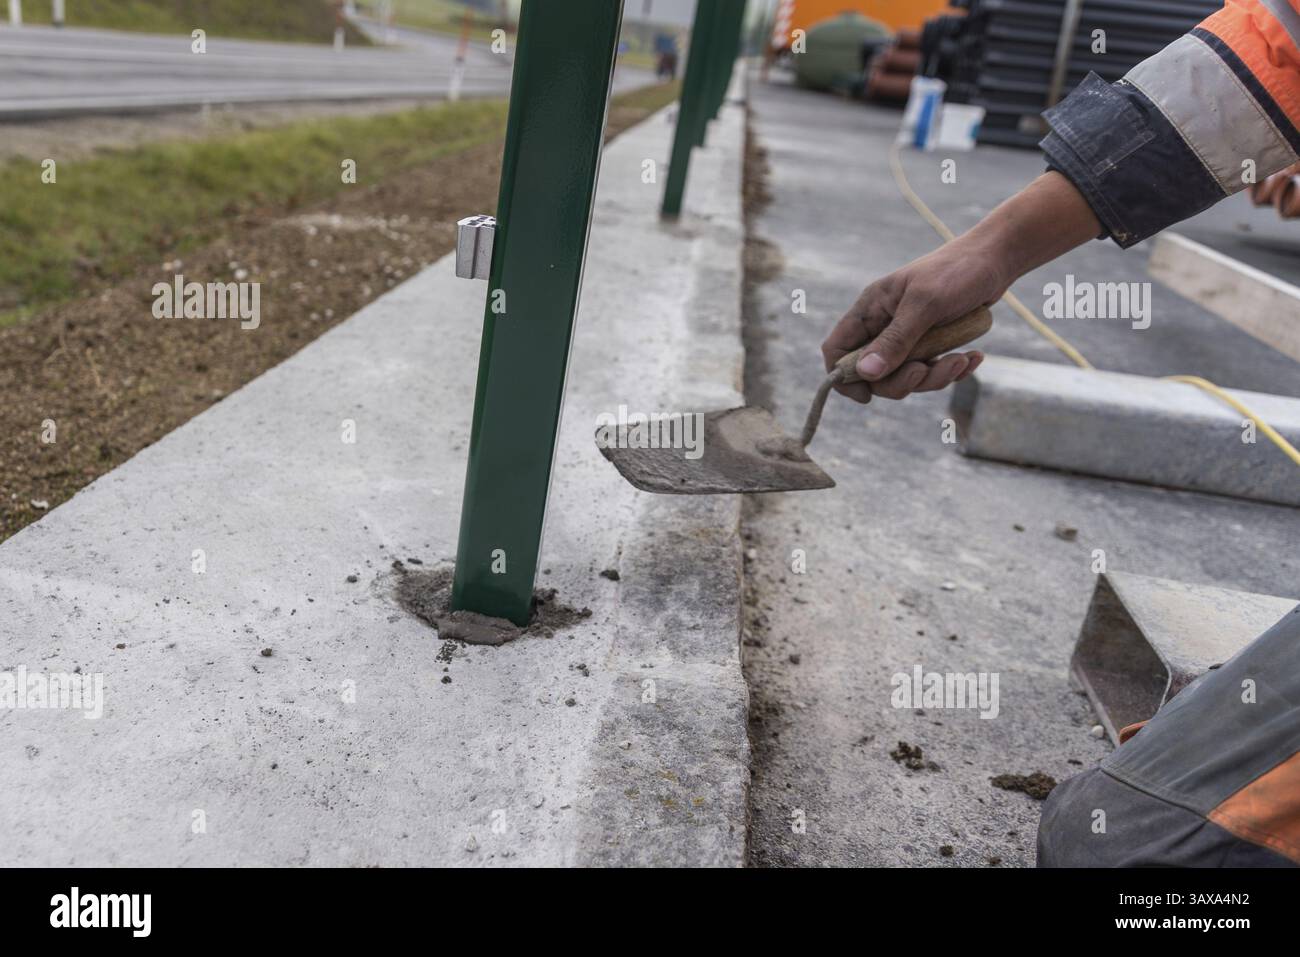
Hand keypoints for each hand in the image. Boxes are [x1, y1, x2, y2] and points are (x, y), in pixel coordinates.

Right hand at [820, 241, 1000, 402]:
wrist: (996, 258)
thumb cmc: (957, 271)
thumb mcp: (925, 305)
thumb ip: (895, 340)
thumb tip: (865, 373)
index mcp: (871, 309)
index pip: (837, 349)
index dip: (844, 376)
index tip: (867, 395)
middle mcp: (884, 325)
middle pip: (874, 374)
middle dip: (902, 381)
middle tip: (926, 370)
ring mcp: (909, 336)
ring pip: (906, 376)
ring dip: (934, 377)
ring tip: (962, 360)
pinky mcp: (933, 343)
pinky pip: (932, 371)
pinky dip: (952, 370)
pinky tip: (972, 357)